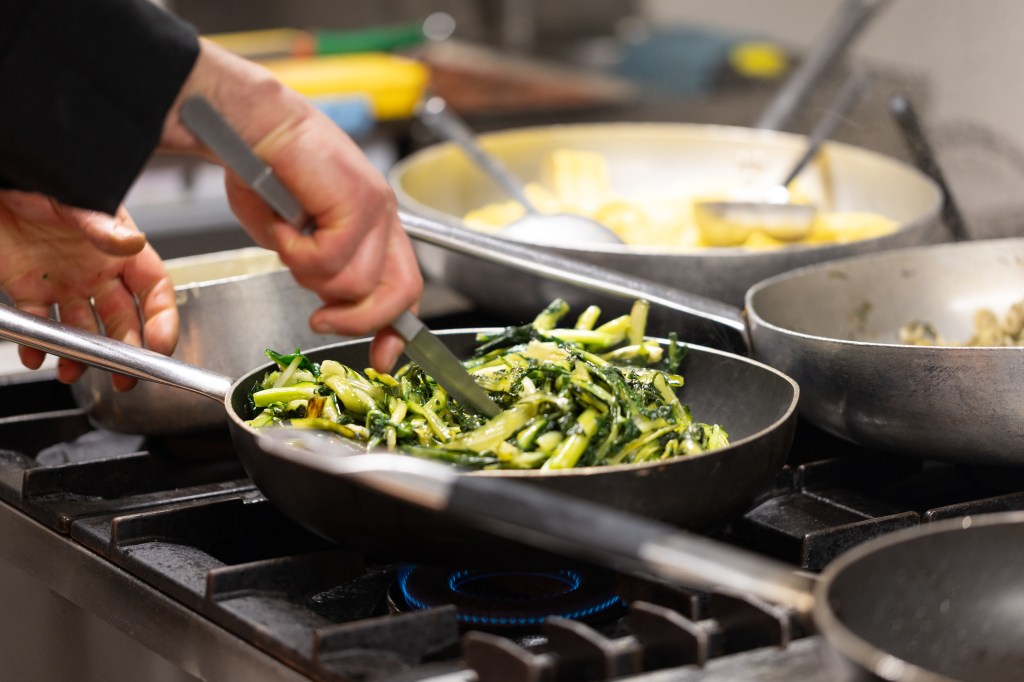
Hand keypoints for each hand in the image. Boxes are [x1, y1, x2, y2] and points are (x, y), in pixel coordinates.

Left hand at [0, 191, 177, 389]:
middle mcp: (96, 270)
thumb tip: (131, 243)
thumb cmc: (36, 178)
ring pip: (82, 329)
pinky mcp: (28, 288)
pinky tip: (37, 355)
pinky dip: (37, 345)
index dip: (162, 318)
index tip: (161, 345)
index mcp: (118, 249)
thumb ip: (101, 224)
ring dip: (82, 355)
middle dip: (128, 351)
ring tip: (74, 370)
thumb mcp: (71, 200)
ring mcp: (64, 282)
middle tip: (124, 376)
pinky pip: (39, 324)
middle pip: (122, 319)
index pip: (154, 289)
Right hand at [162, 39, 423, 371]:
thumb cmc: (263, 171)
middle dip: (358, 319)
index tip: (383, 359)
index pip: (404, 288)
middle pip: (400, 293)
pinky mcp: (358, 202)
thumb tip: (328, 309)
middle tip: (320, 318)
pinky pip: (328, 258)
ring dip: (308, 273)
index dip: (395, 329)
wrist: (249, 122)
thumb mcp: (293, 239)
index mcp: (375, 228)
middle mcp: (384, 218)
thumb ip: (317, 274)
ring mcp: (375, 209)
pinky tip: (283, 220)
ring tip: (288, 236)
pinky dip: (294, 250)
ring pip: (355, 283)